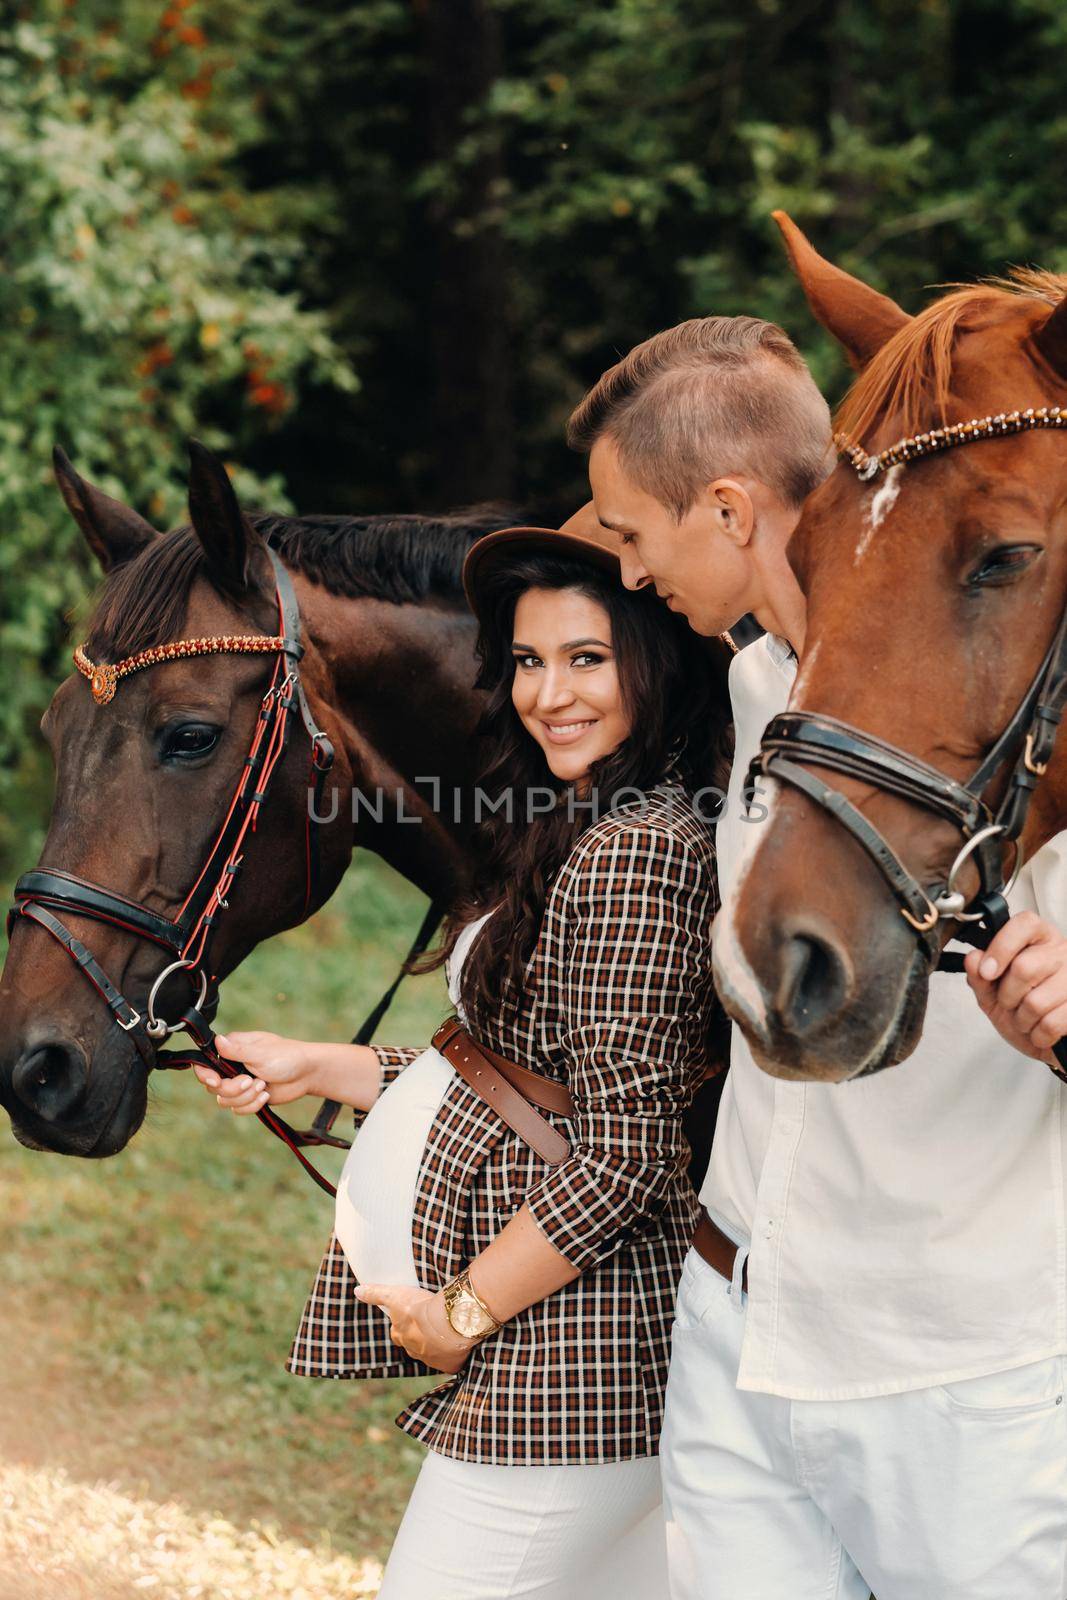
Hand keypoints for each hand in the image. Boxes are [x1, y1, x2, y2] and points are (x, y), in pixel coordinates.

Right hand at [192, 1029, 317, 1115]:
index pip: (204, 1063)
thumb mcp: (261, 1053)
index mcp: (231, 1049)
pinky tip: (266, 1096)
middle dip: (232, 1089)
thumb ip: (237, 1051)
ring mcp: (240, 1083)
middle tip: (251, 1081)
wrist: (307, 1074)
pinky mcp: (249, 1097)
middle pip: (214, 1086)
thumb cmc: (287, 1057)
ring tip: (263, 1087)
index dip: (205, 1075)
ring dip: (245, 1097)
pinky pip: (238, 1109)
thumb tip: (216, 1039)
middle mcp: (231, 1066)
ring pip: (225, 1101)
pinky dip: (252, 1106)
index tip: (216, 1081)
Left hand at [353, 1283, 475, 1372]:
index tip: (408, 1319)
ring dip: (436, 1346)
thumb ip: (376, 1294)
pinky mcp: (450, 1365)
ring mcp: (433, 1359)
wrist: (447, 1321)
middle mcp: (414, 1351)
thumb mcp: (395, 1295)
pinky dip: (453, 1356)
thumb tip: (357, 1291)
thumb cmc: (419, 1308)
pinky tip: (458, 1345)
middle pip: (413, 1346)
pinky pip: (450, 1362)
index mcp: (401, 1336)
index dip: (401, 1326)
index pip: (397, 1333)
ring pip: (431, 1354)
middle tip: (427, 1325)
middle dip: (417, 1338)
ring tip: (445, 1333)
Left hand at [964, 911, 1066, 1064]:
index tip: (987, 971)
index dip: (1001, 947)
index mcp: (1038, 938)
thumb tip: (973, 958)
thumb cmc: (1018, 1009)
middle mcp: (1061, 952)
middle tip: (1009, 1003)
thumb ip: (979, 975)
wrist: (1043, 1041)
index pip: (1025, 924)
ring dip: (1022, 1019)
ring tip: (1026, 1018)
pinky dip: (1038, 1034)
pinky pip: (1051, 1024)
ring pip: (1036, 1001)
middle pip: (1024, 967)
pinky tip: (1040, 1030)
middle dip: (1007, 995)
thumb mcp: (991, 992)